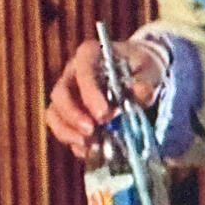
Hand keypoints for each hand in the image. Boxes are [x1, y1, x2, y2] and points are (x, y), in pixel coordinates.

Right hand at [45, 38, 166, 157]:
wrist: (138, 73)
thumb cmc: (141, 67)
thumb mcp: (150, 70)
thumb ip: (146, 82)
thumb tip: (140, 92)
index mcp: (90, 54)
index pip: (83, 71)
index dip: (89, 93)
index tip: (104, 114)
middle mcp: (72, 72)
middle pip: (60, 94)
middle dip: (74, 116)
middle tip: (92, 132)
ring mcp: (68, 93)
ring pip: (54, 113)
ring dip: (69, 132)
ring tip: (90, 144)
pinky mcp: (69, 113)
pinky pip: (62, 128)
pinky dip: (73, 141)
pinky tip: (89, 150)